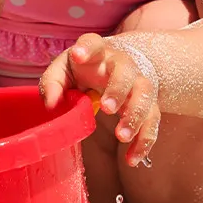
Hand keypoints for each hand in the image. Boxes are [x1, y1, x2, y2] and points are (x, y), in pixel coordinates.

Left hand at [40, 34, 159, 166]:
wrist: (121, 67)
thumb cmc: (86, 69)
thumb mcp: (65, 70)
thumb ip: (52, 83)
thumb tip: (50, 104)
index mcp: (98, 52)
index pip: (93, 43)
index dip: (87, 48)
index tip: (78, 56)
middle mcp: (122, 64)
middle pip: (126, 71)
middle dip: (118, 89)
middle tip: (107, 108)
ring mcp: (138, 84)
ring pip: (145, 96)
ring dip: (135, 116)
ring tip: (122, 136)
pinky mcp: (149, 105)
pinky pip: (152, 122)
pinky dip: (144, 142)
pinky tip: (132, 159)